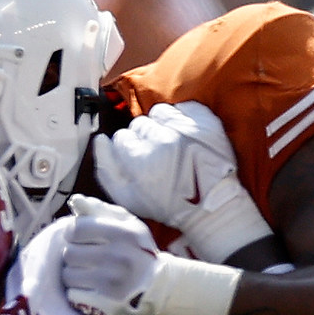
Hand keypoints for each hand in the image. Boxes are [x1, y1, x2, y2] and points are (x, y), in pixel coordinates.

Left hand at [59, 194, 162, 314]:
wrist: (160, 287)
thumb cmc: (138, 251)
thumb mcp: (128, 225)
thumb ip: (100, 210)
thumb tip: (75, 200)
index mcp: (123, 234)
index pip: (76, 229)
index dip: (73, 234)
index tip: (80, 238)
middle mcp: (117, 257)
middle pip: (69, 253)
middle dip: (74, 254)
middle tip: (85, 257)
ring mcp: (110, 282)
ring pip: (67, 274)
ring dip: (73, 273)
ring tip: (88, 272)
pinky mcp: (105, 303)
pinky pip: (72, 294)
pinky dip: (77, 290)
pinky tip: (90, 287)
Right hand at [91, 102, 270, 261]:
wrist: (212, 207)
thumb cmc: (167, 205)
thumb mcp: (126, 197)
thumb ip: (105, 167)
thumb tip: (100, 139)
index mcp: (140, 159)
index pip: (121, 138)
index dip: (128, 151)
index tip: (140, 162)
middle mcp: (162, 140)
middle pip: (139, 124)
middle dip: (144, 138)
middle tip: (157, 156)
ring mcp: (186, 129)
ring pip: (159, 113)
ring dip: (162, 125)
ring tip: (171, 143)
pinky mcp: (206, 122)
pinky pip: (185, 107)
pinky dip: (183, 118)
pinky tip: (186, 135)